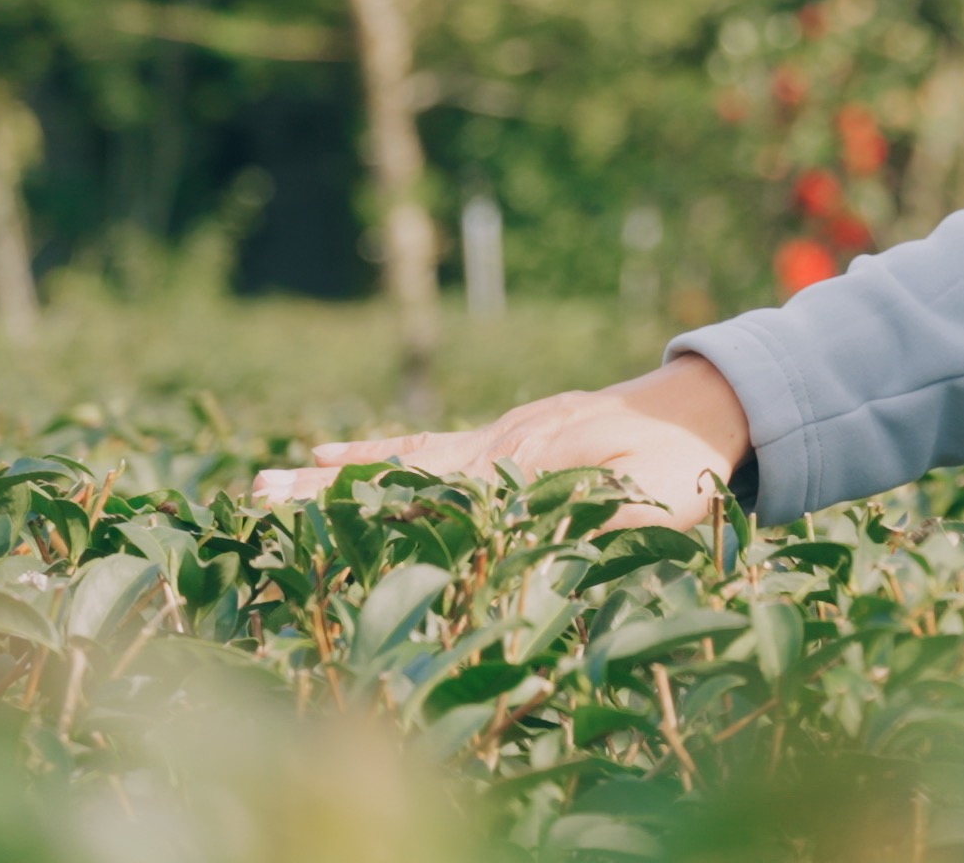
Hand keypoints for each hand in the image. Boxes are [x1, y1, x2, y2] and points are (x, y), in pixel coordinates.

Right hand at [250, 353, 752, 524]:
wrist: (707, 401)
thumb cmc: (687, 461)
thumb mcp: (656, 503)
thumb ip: (598, 527)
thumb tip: (543, 561)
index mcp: (523, 459)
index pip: (433, 487)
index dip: (372, 503)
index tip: (308, 510)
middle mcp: (499, 441)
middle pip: (400, 469)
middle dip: (327, 489)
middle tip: (256, 494)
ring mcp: (501, 434)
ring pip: (406, 454)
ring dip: (341, 471)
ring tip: (274, 479)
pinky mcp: (510, 435)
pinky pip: (432, 447)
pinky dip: (382, 455)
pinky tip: (337, 459)